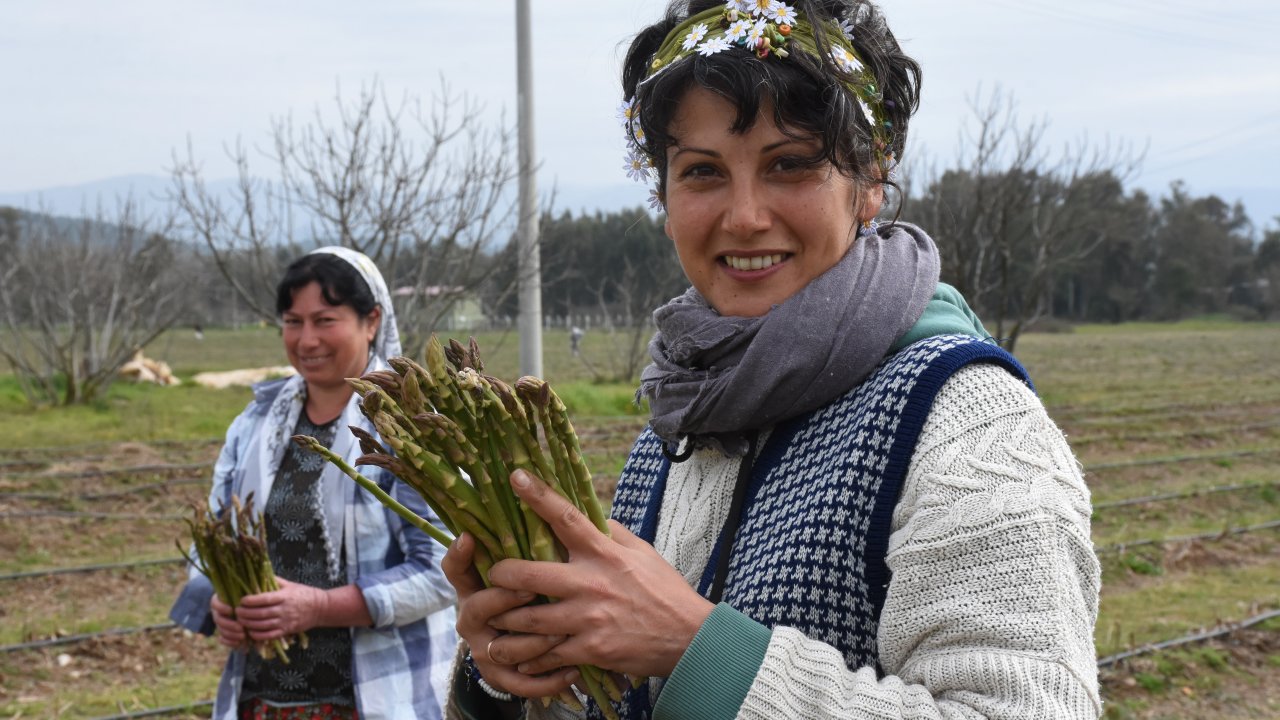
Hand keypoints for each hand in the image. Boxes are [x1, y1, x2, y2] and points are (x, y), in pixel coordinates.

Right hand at [210, 594, 247, 649]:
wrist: (254, 612)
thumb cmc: (252, 601)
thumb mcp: (250, 597)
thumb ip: (249, 599)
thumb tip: (248, 602)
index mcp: (221, 601)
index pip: (215, 603)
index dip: (221, 607)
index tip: (231, 610)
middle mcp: (218, 612)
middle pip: (218, 619)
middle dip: (229, 625)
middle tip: (241, 628)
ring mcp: (220, 623)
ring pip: (220, 630)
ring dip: (231, 634)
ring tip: (243, 636)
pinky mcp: (223, 634)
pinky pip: (222, 639)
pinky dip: (230, 642)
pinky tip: (238, 643)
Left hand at [234, 577, 325, 641]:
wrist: (320, 608)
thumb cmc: (303, 594)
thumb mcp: (290, 584)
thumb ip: (274, 581)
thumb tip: (258, 574)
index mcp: (284, 596)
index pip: (264, 599)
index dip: (251, 600)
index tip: (241, 600)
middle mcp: (284, 609)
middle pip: (261, 613)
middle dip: (246, 613)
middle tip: (236, 612)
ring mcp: (286, 622)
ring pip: (263, 625)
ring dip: (249, 624)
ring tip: (240, 621)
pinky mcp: (287, 631)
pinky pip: (270, 635)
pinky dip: (258, 635)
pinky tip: (251, 632)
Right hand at [443, 531, 577, 699]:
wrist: (539, 645)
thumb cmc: (540, 593)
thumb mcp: (536, 566)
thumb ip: (536, 542)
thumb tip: (547, 496)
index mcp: (478, 586)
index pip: (457, 570)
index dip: (458, 555)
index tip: (468, 537)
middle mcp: (474, 618)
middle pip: (477, 607)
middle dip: (502, 598)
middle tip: (529, 590)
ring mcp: (486, 649)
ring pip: (504, 647)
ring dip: (532, 640)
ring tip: (561, 632)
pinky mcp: (503, 677)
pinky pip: (521, 683)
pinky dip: (547, 678)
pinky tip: (574, 670)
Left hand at [487, 469, 714, 678]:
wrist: (689, 637)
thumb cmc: (664, 590)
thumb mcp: (643, 552)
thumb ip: (612, 533)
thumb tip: (588, 512)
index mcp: (605, 554)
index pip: (566, 518)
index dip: (538, 496)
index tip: (516, 477)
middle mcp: (592, 583)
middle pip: (529, 573)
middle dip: (501, 574)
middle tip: (492, 573)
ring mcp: (588, 618)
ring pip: (529, 618)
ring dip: (506, 620)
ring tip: (494, 621)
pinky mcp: (590, 649)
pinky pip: (548, 654)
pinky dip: (531, 659)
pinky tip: (521, 660)